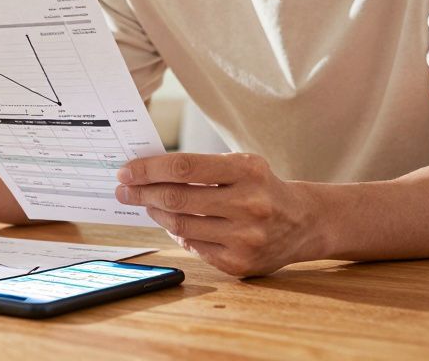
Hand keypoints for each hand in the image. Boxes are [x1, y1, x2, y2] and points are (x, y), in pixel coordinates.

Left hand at [115, 152, 320, 276]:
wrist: (304, 221)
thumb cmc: (262, 187)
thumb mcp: (241, 165)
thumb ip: (200, 168)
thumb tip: (148, 174)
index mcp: (248, 171)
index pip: (184, 168)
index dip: (149, 169)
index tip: (126, 171)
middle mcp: (249, 204)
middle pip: (177, 199)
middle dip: (142, 193)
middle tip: (124, 189)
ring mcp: (245, 237)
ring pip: (181, 226)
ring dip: (155, 214)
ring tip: (145, 204)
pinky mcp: (240, 263)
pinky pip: (194, 247)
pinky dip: (176, 234)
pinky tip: (170, 224)